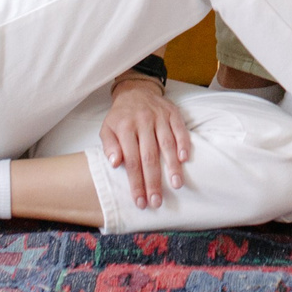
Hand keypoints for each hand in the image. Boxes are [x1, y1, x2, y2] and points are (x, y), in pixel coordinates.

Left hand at [100, 73, 190, 209]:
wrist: (136, 90)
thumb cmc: (121, 116)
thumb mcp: (107, 128)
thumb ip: (109, 146)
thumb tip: (115, 163)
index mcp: (125, 128)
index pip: (131, 160)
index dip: (136, 183)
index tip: (140, 201)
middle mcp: (143, 122)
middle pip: (149, 156)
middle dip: (153, 181)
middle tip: (157, 201)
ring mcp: (159, 116)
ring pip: (167, 144)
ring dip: (172, 166)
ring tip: (176, 184)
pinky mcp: (173, 112)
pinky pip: (180, 129)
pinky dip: (183, 144)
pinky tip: (184, 159)